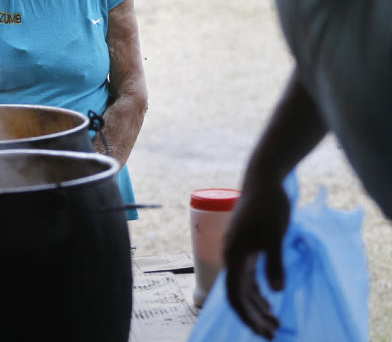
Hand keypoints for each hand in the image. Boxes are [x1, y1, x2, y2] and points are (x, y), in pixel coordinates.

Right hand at [223, 179, 290, 339]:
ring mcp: (238, 252)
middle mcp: (231, 256)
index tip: (264, 331)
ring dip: (257, 306)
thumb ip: (274, 263)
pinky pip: (247, 277)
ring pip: (244, 287)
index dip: (247, 316)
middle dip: (254, 316)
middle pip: (238, 295)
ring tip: (276, 322)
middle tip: (274, 333)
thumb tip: (276, 291)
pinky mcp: (246, 247)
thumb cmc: (268, 205)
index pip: (234, 294)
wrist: (262, 180)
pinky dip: (257, 292)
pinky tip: (269, 300)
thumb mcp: (275, 234)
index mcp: (234, 254)